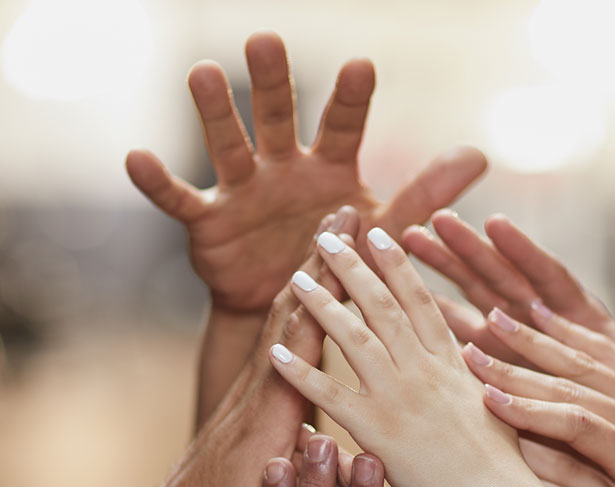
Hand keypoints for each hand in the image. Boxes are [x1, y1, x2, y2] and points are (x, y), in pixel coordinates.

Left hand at [102, 213, 358, 486]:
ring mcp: (251, 388)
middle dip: (322, 260)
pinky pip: (276, 338)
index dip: (328, 293)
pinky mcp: (248, 396)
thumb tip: (368, 467)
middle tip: (346, 212)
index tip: (348, 250)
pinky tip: (307, 288)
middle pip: (294, 309)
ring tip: (330, 233)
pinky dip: (296, 305)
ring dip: (308, 272)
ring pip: (283, 317)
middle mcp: (259, 387)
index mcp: (273, 410)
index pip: (305, 339)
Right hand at [127, 32, 486, 314]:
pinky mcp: (207, 223)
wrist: (286, 317)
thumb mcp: (382, 233)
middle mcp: (283, 168)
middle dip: (272, 82)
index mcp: (330, 168)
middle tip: (265, 41)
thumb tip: (480, 154)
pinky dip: (157, 182)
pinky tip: (135, 158)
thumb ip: (425, 194)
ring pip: (228, 145)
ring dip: (214, 113)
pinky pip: (179, 200)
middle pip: (278, 118)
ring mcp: (242, 191)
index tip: (363, 66)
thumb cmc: (338, 263)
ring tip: (201, 72)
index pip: (343, 126)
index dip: (351, 100)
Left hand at [267, 228, 544, 486]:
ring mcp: (400, 397)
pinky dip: (300, 370)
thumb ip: (469, 380)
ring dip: (322, 302)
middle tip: (327, 238)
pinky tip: (276, 350)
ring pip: (354, 337)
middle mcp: (424, 371)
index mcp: (451, 365)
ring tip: (297, 276)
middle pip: (383, 306)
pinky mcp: (377, 429)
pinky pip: (329, 393)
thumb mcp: (491, 408)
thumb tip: (467, 362)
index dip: (398, 266)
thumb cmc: (502, 467)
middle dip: (353, 267)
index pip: (420, 302)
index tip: (380, 234)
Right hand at [404, 211, 614, 379]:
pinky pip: (468, 344)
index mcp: (584, 320)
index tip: (496, 225)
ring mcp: (523, 349)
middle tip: (437, 219)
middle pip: (506, 281)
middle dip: (471, 250)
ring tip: (412, 239)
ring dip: (447, 272)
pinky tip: (409, 300)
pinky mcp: (504, 373)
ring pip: (478, 304)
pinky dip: (441, 322)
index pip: (550, 280)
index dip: (524, 252)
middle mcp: (548, 327)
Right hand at [460, 303, 614, 486]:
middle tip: (466, 352)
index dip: (532, 412)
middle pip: (569, 385)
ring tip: (492, 317)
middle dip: (514, 368)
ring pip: (582, 360)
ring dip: (534, 339)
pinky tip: (542, 313)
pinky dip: (570, 330)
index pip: (580, 426)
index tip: (487, 399)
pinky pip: (606, 351)